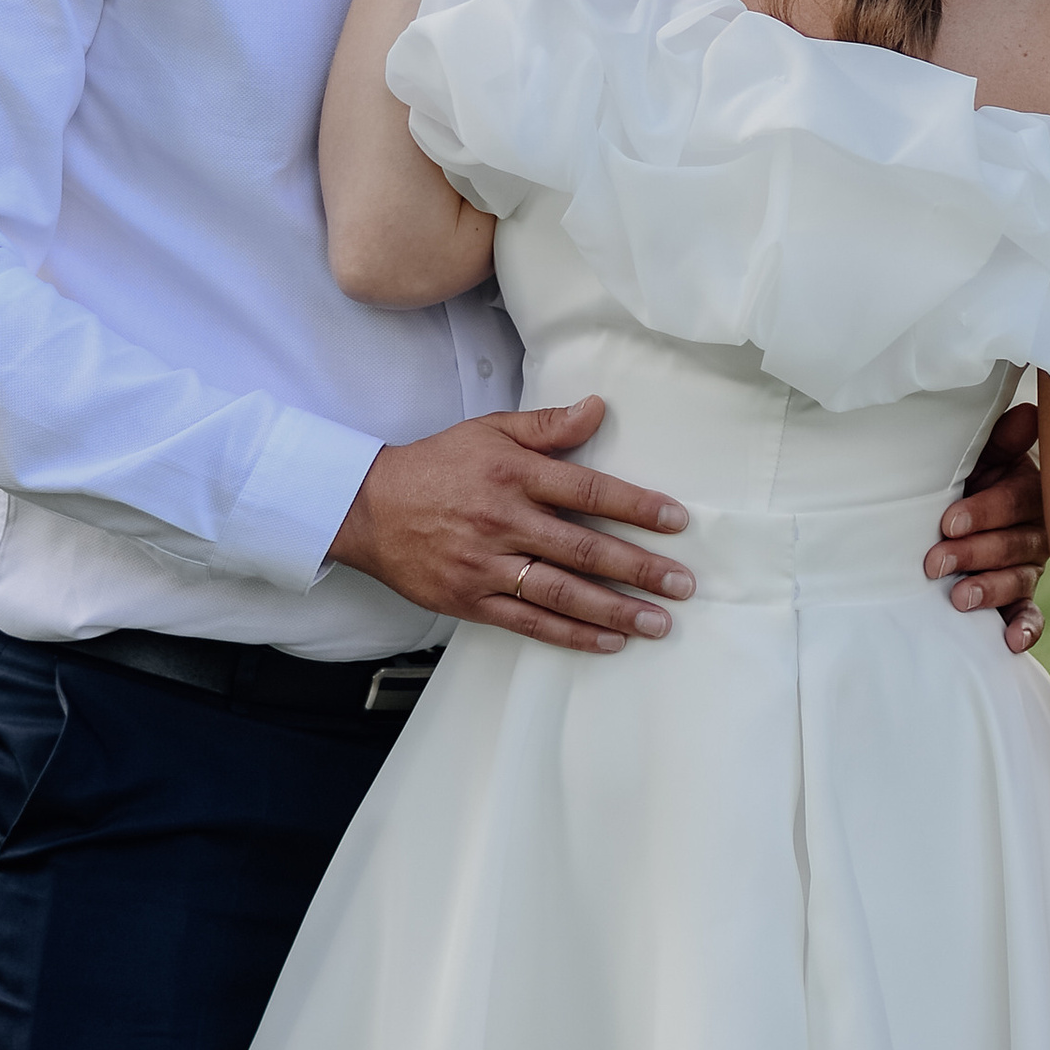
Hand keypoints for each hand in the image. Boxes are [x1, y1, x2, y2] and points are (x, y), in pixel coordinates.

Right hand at [330, 396, 695, 653]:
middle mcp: (503, 521)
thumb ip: (546, 426)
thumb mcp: (489, 431)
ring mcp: (486, 565)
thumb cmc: (436, 466)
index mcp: (513, 475)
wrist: (367, 508)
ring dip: (614, 610)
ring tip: (658, 623)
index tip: (676, 521)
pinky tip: (608, 641)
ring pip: (561, 592)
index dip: (635, 506)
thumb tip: (599, 408)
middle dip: (639, 569)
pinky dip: (571, 634)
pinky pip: (528, 622)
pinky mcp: (470, 600)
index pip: (587, 490)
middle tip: (682, 584)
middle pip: (583, 548)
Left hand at [925, 397, 1047, 652]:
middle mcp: (1036, 530)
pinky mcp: (1021, 598)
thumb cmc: (970, 475)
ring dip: (990, 590)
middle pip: (1015, 544)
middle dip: (974, 553)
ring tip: (959, 598)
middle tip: (935, 561)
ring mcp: (1030, 566)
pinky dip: (1024, 629)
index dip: (986, 511)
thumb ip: (1002, 439)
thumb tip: (1029, 412)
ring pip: (1019, 580)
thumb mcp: (982, 454)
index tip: (948, 522)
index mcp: (1030, 491)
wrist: (957, 511)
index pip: (1017, 500)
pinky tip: (1010, 642)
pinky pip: (1030, 616)